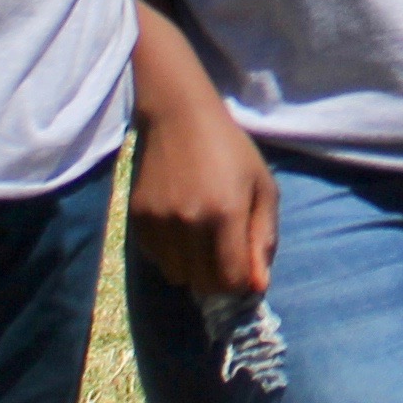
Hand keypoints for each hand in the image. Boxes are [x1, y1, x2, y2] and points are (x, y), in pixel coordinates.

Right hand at [127, 97, 278, 300]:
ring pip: (177, 276)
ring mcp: (159, 221)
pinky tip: (180, 225)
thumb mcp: (262, 186)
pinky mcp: (137, 219)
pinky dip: (171, 253)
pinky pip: (156, 258)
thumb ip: (264, 237)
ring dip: (193, 267)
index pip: (231, 280)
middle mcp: (189, 222)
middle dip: (218, 278)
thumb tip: (258, 286)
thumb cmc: (230, 149)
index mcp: (226, 213)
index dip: (242, 282)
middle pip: (203, 284)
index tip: (245, 267)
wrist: (179, 116)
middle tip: (224, 253)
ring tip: (201, 237)